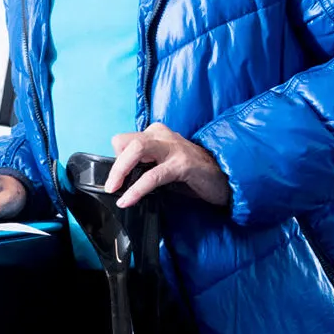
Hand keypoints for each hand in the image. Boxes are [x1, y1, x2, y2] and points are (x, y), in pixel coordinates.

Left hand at [107, 123, 229, 208]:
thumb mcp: (163, 165)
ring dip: (121, 171)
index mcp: (156, 134)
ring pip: (137, 150)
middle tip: (109, 186)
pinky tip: (129, 200)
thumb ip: (144, 166)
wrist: (224, 178)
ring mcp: (173, 148)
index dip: (117, 159)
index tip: (117, 179)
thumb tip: (120, 180)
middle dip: (115, 165)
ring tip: (114, 190)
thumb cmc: (192, 173)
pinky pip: (153, 175)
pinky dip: (137, 189)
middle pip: (126, 141)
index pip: (124, 140)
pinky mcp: (182, 164)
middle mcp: (162, 136)